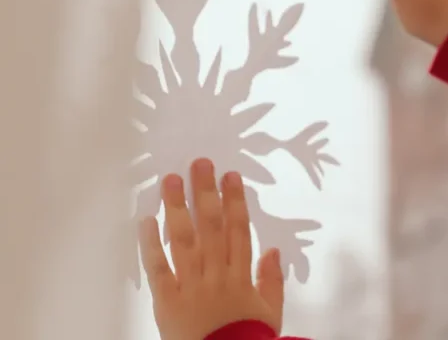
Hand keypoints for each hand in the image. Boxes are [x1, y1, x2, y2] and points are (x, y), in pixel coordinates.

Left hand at [140, 159, 284, 339]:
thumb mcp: (271, 312)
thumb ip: (272, 280)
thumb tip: (274, 249)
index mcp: (242, 276)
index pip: (239, 230)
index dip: (235, 201)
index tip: (230, 175)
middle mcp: (216, 275)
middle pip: (211, 227)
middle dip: (205, 192)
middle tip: (200, 162)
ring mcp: (191, 286)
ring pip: (185, 241)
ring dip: (177, 208)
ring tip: (171, 180)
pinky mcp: (166, 301)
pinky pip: (158, 269)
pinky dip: (150, 245)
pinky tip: (145, 221)